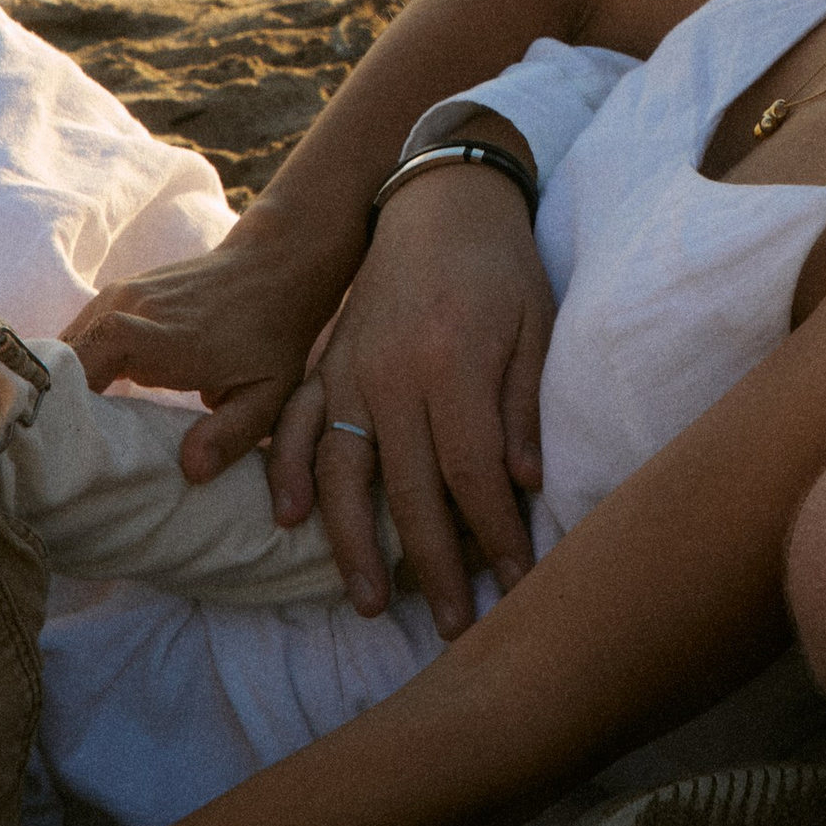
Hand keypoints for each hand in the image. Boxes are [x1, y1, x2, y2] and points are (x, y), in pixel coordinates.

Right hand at [68, 202, 347, 485]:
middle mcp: (131, 306)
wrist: (275, 266)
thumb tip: (189, 471)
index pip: (94, 351)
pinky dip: (72, 365)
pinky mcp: (119, 293)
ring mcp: (121, 294)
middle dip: (49, 399)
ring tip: (56, 431)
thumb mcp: (268, 395)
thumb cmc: (273, 337)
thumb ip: (231, 434)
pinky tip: (78, 401)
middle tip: (45, 452)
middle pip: (64, 353)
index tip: (53, 438)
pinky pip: (79, 333)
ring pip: (66, 344)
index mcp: (162, 335)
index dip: (66, 390)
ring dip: (58, 382)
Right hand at [266, 167, 552, 634]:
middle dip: (435, 566)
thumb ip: (523, 406)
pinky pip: (297, 427)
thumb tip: (525, 487)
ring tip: (372, 601)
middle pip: (410, 491)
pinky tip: (291, 521)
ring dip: (354, 544)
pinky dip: (290, 474)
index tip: (518, 585)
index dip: (496, 537)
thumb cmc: (502, 264)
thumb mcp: (535, 324)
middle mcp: (390, 374)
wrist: (440, 196)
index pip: (473, 474)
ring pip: (342, 472)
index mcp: (452, 364)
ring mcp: (348, 369)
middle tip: (456, 628)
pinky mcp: (323, 363)